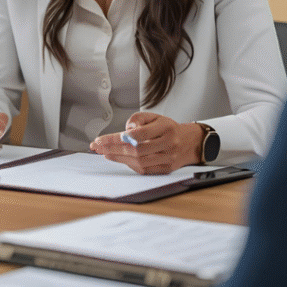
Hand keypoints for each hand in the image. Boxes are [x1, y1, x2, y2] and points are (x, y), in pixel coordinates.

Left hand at [89, 113, 203, 174]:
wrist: (189, 142)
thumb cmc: (168, 128)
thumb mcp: (154, 116)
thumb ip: (137, 118)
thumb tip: (126, 130)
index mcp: (166, 128)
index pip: (137, 134)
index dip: (117, 138)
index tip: (101, 139)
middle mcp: (168, 144)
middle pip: (136, 150)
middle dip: (113, 149)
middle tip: (98, 147)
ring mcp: (168, 158)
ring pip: (139, 162)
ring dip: (118, 158)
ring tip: (104, 152)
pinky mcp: (165, 169)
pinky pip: (144, 169)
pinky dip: (129, 164)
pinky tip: (119, 158)